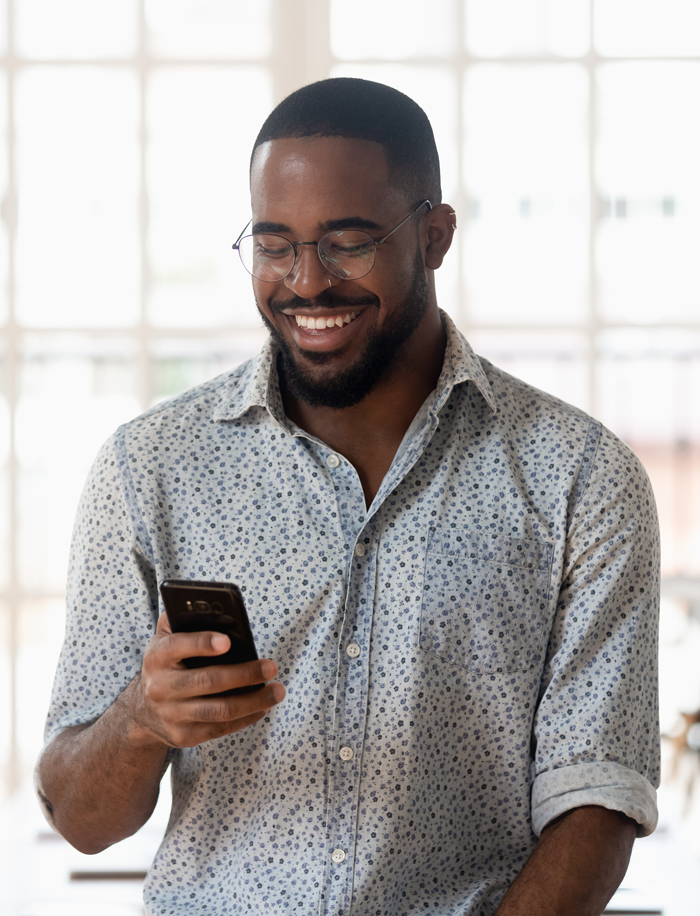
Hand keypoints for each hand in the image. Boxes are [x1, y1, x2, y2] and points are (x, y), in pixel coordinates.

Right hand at [129, 613, 284, 748]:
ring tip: (277, 691)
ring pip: (220, 710)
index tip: (228, 641)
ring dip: (253, 701)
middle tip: (270, 667)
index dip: (203, 643)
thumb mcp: (166, 637)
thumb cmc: (167, 664)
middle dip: (244, 674)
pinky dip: (247, 717)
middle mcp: (161, 687)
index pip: (178, 647)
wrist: (142, 710)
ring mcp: (172, 715)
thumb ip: (184, 618)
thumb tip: (217, 610)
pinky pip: (221, 728)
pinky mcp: (184, 736)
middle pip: (208, 681)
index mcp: (158, 656)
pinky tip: (263, 706)